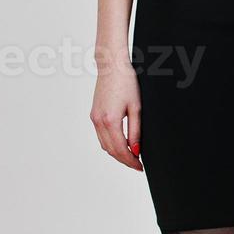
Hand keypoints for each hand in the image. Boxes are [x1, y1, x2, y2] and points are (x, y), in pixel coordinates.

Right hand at [90, 55, 142, 170]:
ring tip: (131, 156)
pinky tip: (121, 144)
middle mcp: (99, 122)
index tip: (140, 167)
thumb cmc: (127, 82)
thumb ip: (135, 130)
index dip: (131, 161)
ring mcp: (94, 118)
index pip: (120, 150)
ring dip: (116, 153)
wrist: (112, 66)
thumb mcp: (136, 107)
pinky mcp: (94, 114)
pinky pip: (101, 136)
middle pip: (111, 150)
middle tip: (137, 165)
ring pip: (104, 145)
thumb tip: (136, 150)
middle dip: (124, 160)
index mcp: (110, 121)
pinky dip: (110, 143)